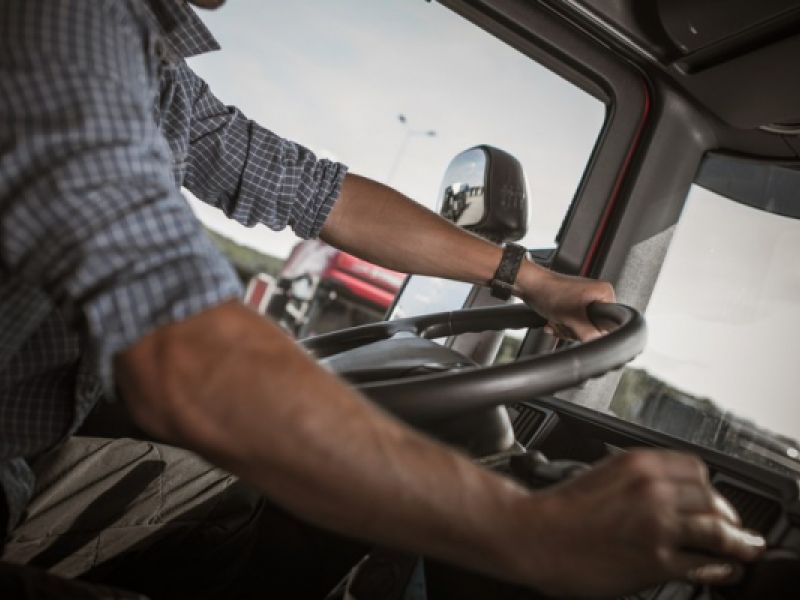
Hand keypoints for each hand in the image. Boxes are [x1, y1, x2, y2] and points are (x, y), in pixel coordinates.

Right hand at [510, 450, 764, 596]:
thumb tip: (667, 494)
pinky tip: (724, 569)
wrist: (534, 535)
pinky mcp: (656, 559)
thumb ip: (638, 479)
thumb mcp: (601, 473)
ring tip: (744, 548)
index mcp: (638, 463)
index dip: (710, 487)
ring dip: (737, 542)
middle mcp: (653, 489)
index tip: (712, 499)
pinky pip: (704, 564)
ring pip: (718, 531)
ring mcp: (657, 525)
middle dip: (727, 516)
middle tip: (733, 527)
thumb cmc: (558, 508)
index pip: (697, 469)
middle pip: (713, 499)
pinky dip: (722, 568)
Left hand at [516, 261, 615, 341]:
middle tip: (564, 322)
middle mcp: (597, 294)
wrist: (529, 285)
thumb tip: (598, 343)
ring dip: (565, 327)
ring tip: (556, 319)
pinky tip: (553, 320)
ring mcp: (584, 299)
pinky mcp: (573, 304)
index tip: (579, 328)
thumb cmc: (548, 291)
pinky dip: (561, 324)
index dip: (592, 330)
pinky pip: (572, 322)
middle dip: (575, 329)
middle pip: (593, 326)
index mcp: (604, 292)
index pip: (608, 323)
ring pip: (581, 327)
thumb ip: (589, 334)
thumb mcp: (572, 318)